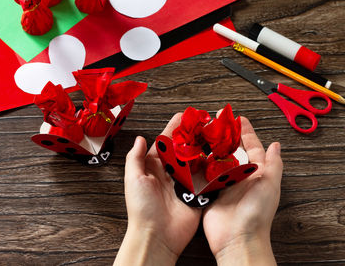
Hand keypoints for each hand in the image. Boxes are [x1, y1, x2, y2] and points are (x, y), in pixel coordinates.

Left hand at [114, 113, 201, 265]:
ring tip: (213, 136)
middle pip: (183, 149)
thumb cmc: (141, 209)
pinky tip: (219, 157)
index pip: (166, 143)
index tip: (184, 116)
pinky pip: (206, 178)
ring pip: (196, 161)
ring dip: (204, 149)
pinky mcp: (197, 194)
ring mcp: (184, 183)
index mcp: (153, 167)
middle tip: (204, 123)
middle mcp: (170, 173)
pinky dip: (212, 168)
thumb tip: (140, 138)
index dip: (174, 129)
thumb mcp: (133, 179)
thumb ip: (136, 158)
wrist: (156, 235)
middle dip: (193, 136)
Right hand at [203, 115, 282, 265]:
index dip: (245, 132)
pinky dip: (199, 165)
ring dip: (210, 147)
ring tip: (203, 133)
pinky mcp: (209, 192)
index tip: (238, 118)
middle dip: (225, 136)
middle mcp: (239, 177)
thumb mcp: (270, 184)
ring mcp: (223, 184)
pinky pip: (203, 175)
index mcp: (255, 174)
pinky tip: (194, 155)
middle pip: (231, 151)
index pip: (251, 147)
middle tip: (216, 122)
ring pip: (216, 160)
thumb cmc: (257, 213)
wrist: (237, 237)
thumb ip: (273, 164)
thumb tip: (276, 145)